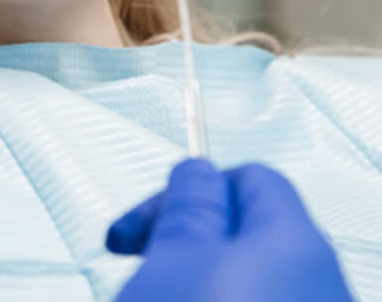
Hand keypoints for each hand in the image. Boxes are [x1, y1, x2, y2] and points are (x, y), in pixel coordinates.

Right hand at [107, 159, 352, 301]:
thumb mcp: (174, 256)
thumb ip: (189, 202)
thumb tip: (199, 171)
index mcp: (295, 242)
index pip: (251, 178)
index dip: (189, 190)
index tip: (142, 223)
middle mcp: (321, 283)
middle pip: (248, 234)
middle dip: (186, 241)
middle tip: (139, 263)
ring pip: (247, 282)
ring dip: (194, 281)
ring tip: (153, 297)